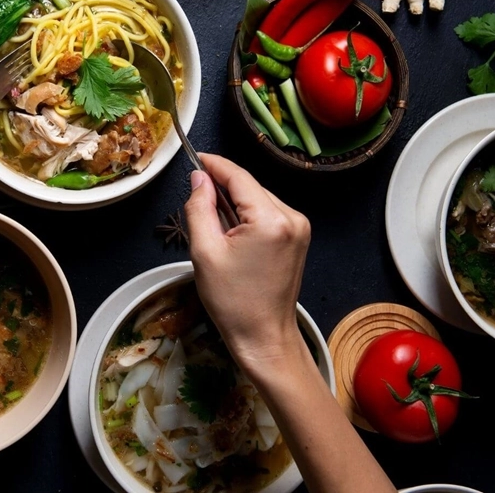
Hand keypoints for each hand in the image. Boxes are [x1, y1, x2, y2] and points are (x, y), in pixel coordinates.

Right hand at [184, 153, 310, 369]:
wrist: (264, 337)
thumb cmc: (232, 301)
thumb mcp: (204, 252)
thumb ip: (199, 207)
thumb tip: (199, 178)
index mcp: (271, 220)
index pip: (239, 177)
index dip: (215, 164)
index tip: (195, 157)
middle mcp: (292, 217)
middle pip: (250, 187)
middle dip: (222, 187)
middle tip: (196, 197)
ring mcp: (300, 227)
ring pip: (258, 198)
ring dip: (235, 202)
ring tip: (213, 223)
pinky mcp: (299, 237)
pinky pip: (268, 213)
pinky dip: (248, 215)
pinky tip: (232, 232)